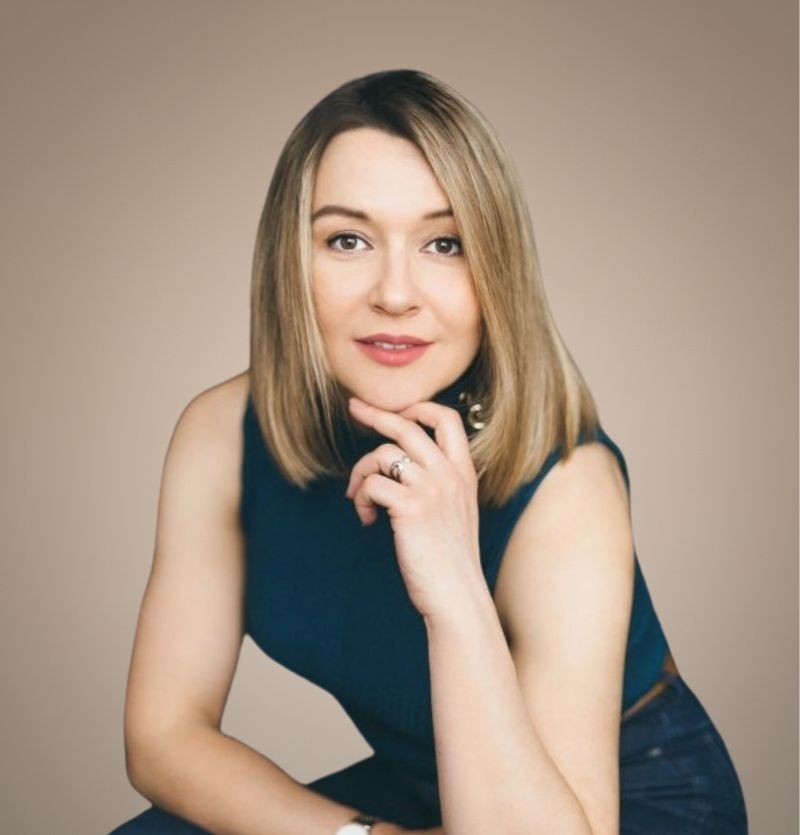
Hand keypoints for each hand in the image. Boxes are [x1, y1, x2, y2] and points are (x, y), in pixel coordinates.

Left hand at [344, 396, 483, 619]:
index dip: (420, 408)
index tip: (397, 411)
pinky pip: (371, 484)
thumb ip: (439, 485)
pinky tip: (365, 519)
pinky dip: (360, 498)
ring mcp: (431, 489)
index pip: (447, 420)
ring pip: (381, 454)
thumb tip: (401, 467)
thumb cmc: (450, 561)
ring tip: (357, 497)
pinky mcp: (410, 507)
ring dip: (360, 472)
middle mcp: (449, 474)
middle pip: (407, 425)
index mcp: (463, 473)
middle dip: (375, 414)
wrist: (457, 595)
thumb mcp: (456, 512)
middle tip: (354, 408)